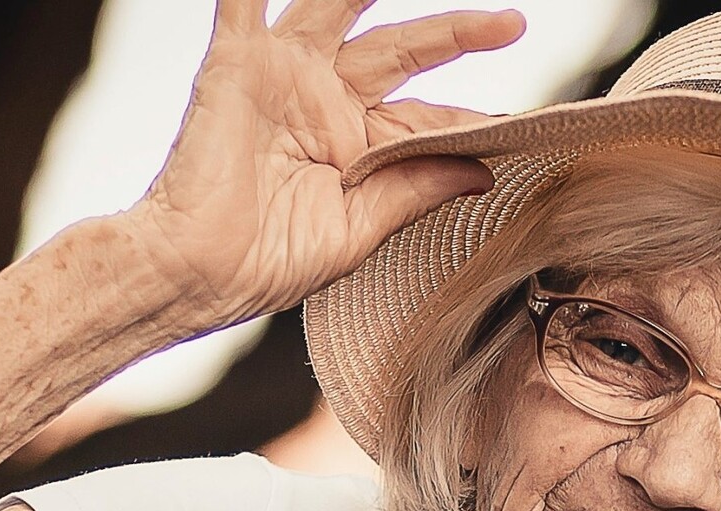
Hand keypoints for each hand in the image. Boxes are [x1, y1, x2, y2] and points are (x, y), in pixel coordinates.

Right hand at [123, 0, 523, 330]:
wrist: (197, 273)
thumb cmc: (267, 264)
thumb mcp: (359, 230)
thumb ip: (415, 188)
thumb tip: (481, 169)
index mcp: (358, 146)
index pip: (428, 118)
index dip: (473, 120)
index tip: (522, 124)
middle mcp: (326, 102)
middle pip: (403, 51)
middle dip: (457, 34)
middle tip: (511, 24)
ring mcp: (285, 78)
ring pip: (339, 9)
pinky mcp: (239, 66)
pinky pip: (246, 5)